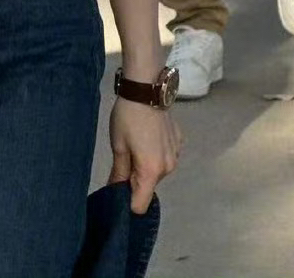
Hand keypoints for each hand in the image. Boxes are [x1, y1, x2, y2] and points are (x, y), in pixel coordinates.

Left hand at [108, 98, 182, 213]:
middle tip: (124, 156)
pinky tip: (149, 134)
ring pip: (157, 171)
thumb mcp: (118, 146)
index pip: (140, 205)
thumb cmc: (128, 118)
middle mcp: (168, 168)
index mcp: (152, 172)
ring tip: (137, 143)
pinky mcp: (179, 141)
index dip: (127, 201)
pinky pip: (165, 156)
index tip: (118, 187)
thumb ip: (118, 174)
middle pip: (148, 186)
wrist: (147, 88)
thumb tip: (114, 192)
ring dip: (146, 165)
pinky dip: (156, 152)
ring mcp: (176, 154)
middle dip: (135, 179)